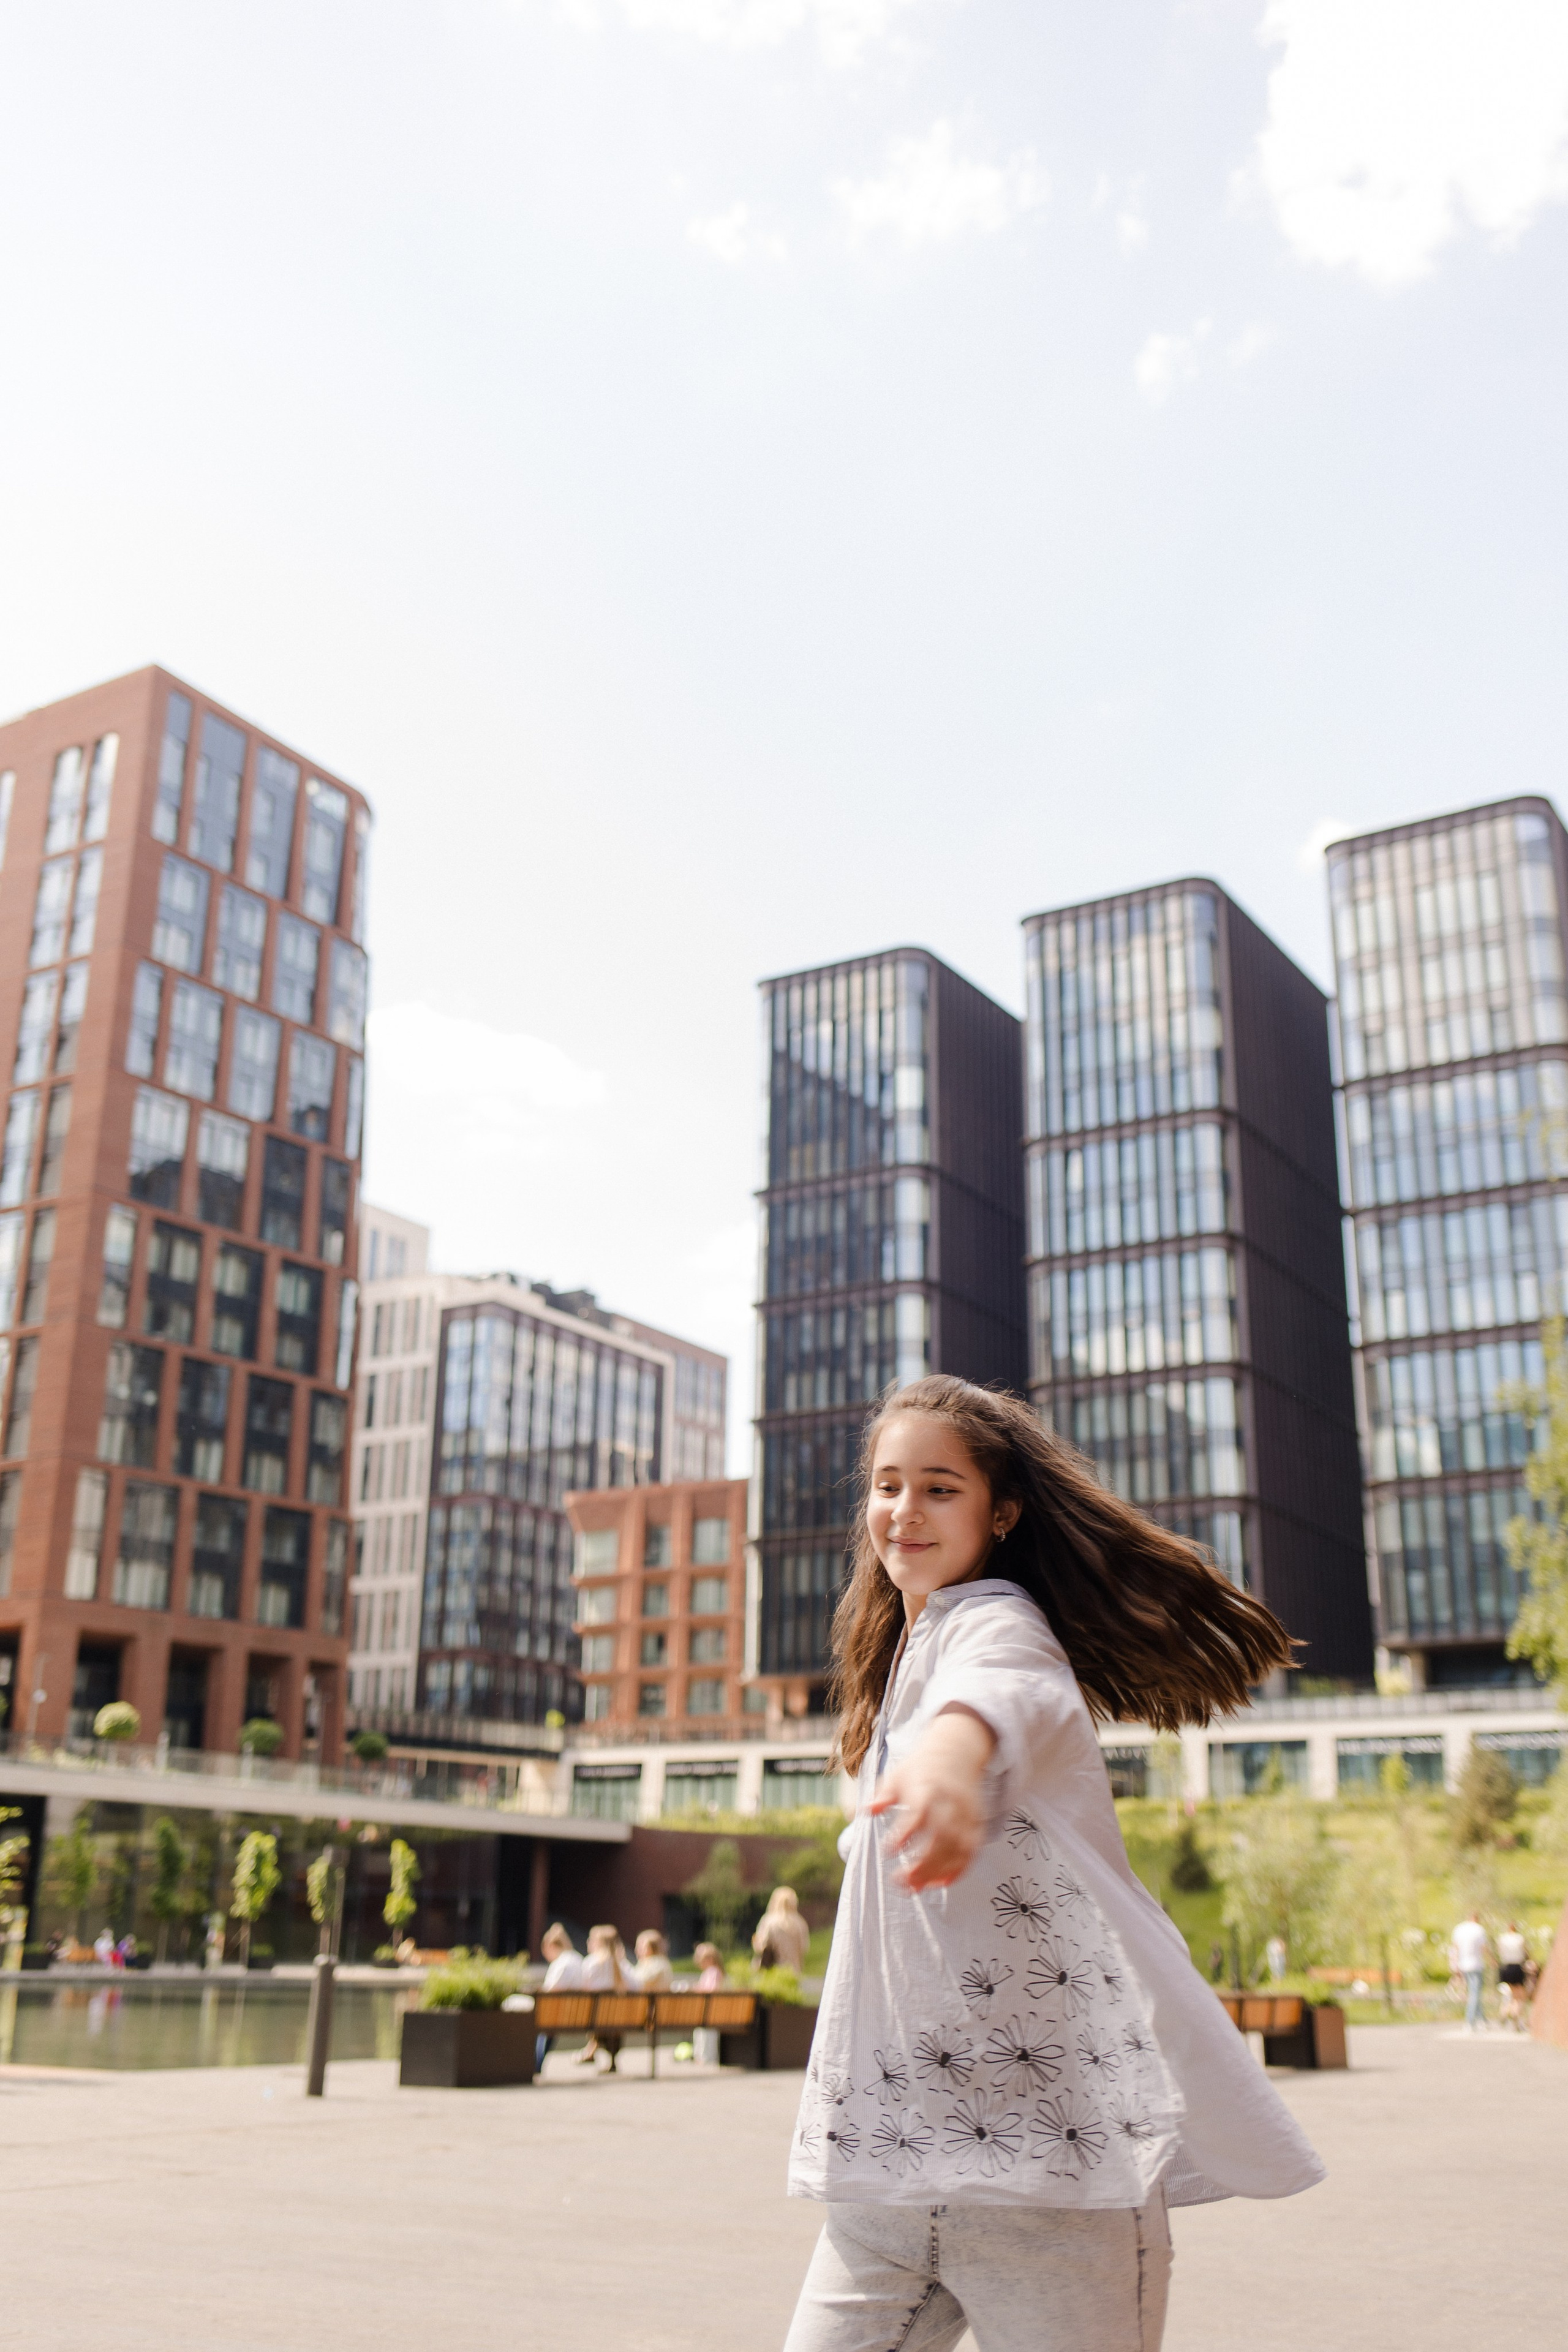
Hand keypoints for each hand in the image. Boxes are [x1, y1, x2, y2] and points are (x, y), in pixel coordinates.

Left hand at [868, 1707, 995, 1891]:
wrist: (957, 1750)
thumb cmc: (921, 1767)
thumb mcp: (897, 1774)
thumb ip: (884, 1795)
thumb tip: (867, 1811)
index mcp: (928, 1788)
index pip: (919, 1813)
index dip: (905, 1834)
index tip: (888, 1850)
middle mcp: (950, 1802)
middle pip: (941, 1837)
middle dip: (923, 1863)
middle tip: (902, 1882)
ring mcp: (967, 1814)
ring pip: (958, 1848)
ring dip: (939, 1871)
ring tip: (917, 1887)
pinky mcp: (977, 1823)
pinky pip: (972, 1851)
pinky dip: (959, 1869)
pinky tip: (942, 1883)